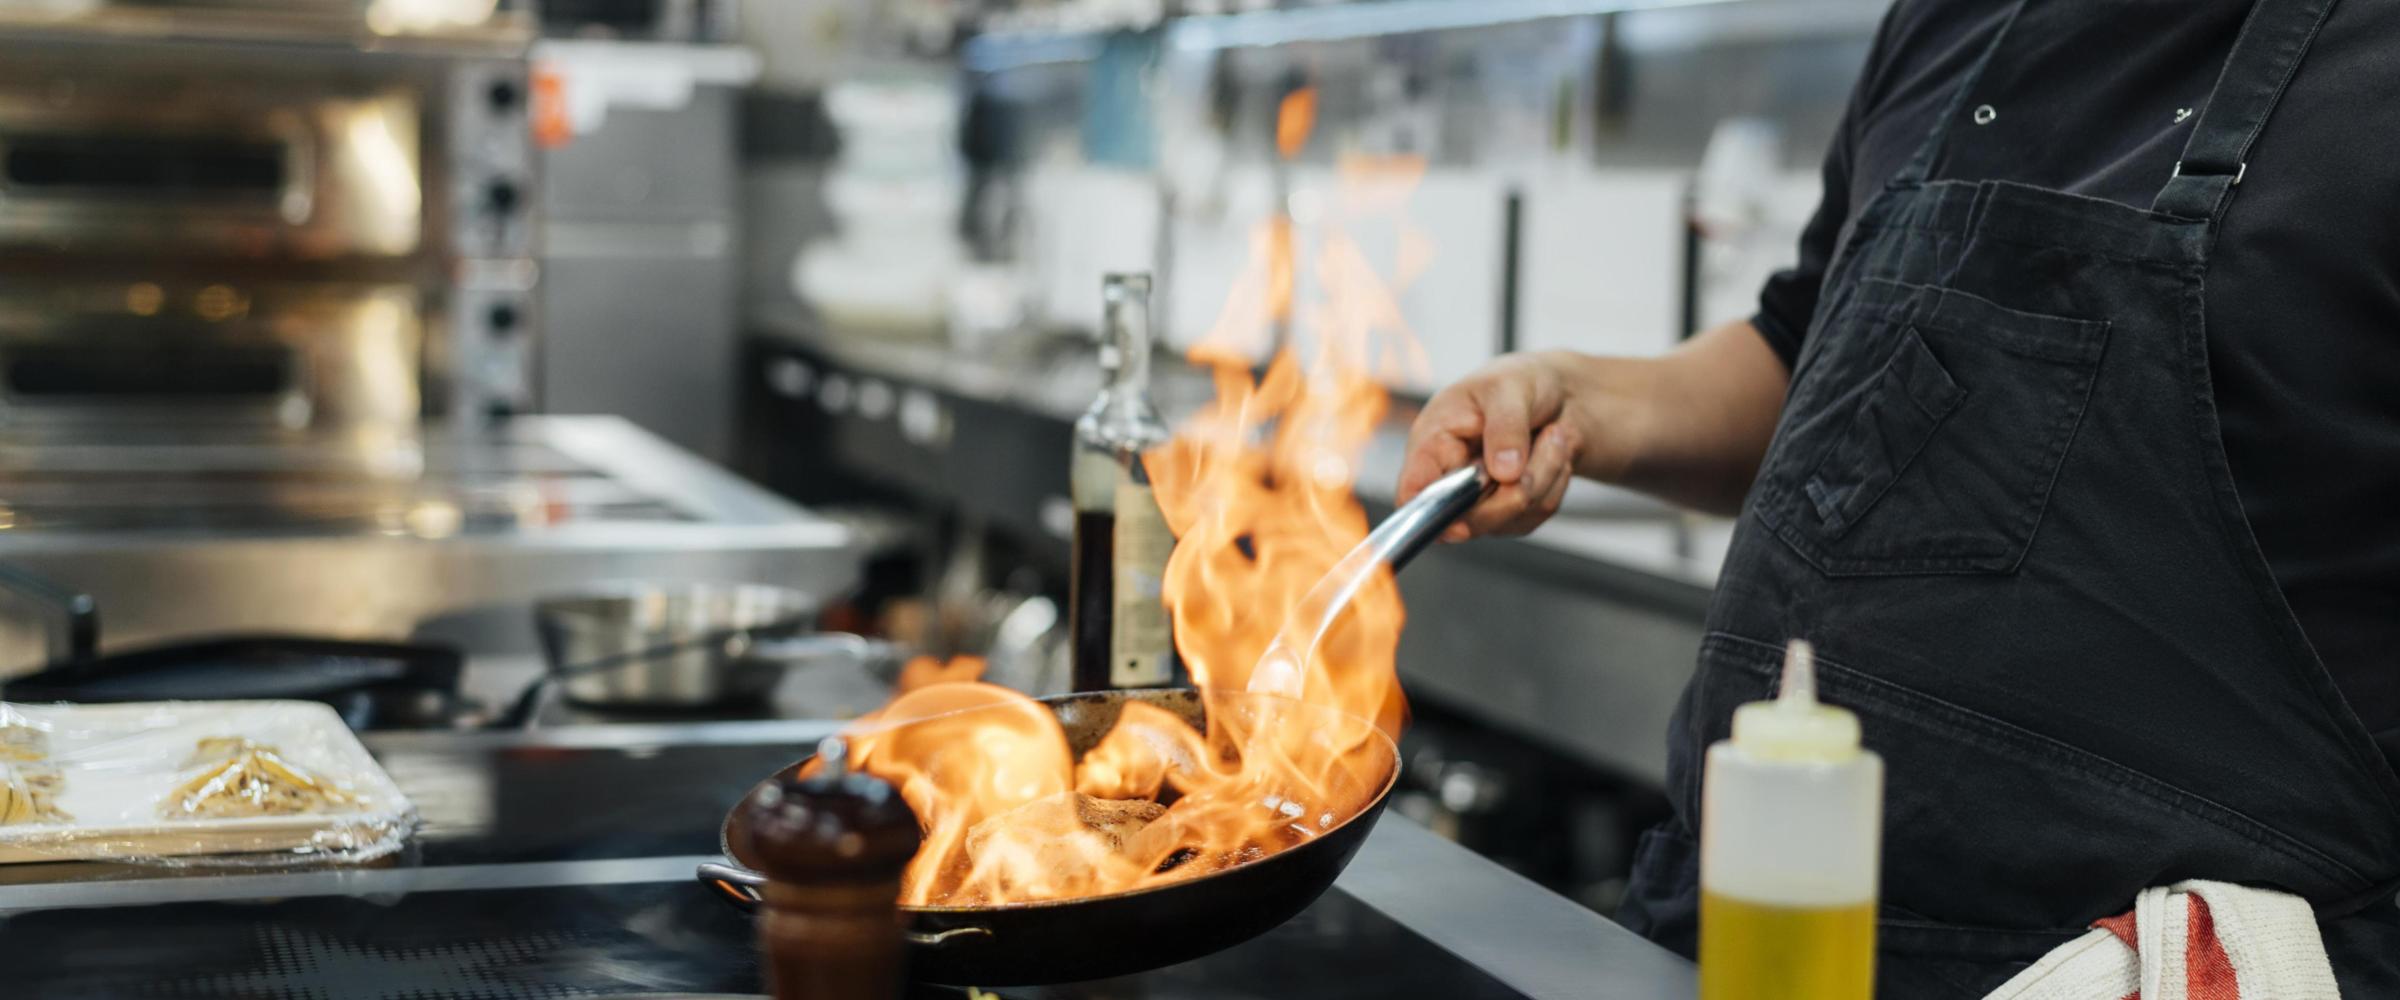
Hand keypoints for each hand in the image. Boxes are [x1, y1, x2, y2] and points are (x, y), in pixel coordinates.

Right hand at [1397, 352, 1587, 540]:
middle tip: (1546, 440)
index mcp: (1432, 443)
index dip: (1428, 513)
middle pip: (1467, 519)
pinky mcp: (1511, 510)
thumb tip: (1504, 471)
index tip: (1460, 523)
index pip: (1412, 492)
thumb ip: (1505, 427)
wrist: (1560, 394)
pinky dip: (1555, 483)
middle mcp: (1450, 477)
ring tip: (1551, 435)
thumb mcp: (1509, 387)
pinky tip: (1554, 453)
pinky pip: (1536, 514)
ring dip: (1544, 475)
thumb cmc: (1520, 381)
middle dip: (1512, 489)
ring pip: (1510, 518)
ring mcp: (1481, 499)